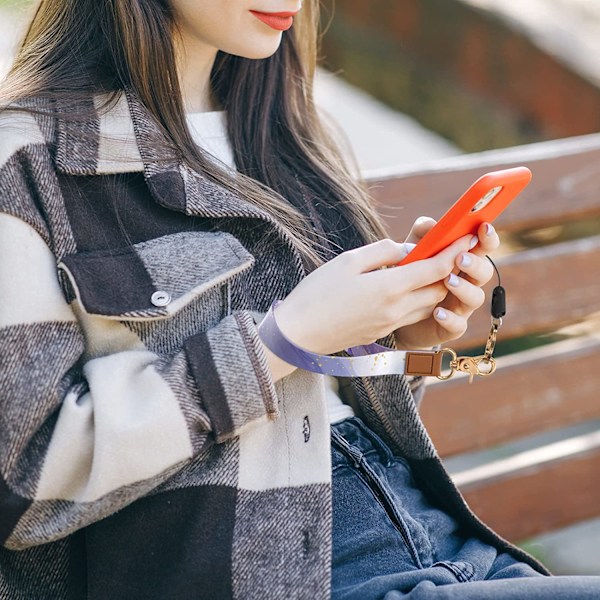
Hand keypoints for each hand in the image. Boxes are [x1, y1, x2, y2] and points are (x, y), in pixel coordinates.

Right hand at [273, 231, 474, 355]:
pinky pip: (412, 315)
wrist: (299, 335)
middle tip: (449, 250)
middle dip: (449, 270)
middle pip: (440, 289)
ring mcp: (391, 324)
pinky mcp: (383, 333)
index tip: (468, 236)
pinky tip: (406, 287)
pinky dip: (418, 299)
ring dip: (435, 287)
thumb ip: (383, 252)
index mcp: (390, 288)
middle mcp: (397, 309)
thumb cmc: (317, 293)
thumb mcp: (348, 261)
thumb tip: (407, 250)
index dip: (456, 251)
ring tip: (428, 268)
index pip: (436, 268)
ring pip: (429, 305)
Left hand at [393, 218, 499, 349]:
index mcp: (463, 261)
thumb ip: (423, 236)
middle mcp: (468, 283)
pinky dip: (449, 318)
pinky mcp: (451, 327)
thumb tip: (431, 224)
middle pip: (484, 272)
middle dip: (475, 263)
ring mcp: (462, 306)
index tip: (484, 227)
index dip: (488, 237)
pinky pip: (458, 325)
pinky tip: (437, 312)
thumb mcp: (415, 252)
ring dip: (464, 288)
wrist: (397, 312)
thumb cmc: (412, 276)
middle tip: (459, 257)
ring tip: (447, 281)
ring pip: (476, 298)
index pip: (483, 247)